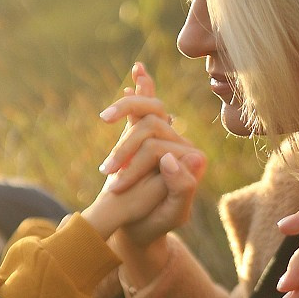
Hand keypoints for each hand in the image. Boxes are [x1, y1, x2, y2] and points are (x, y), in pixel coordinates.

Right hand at [96, 62, 203, 286]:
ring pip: (149, 109)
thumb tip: (171, 156)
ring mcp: (166, 137)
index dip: (135, 164)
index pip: (161, 147)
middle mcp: (183, 144)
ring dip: (125, 112)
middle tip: (106, 173)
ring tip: (105, 118)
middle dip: (125, 148)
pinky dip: (143, 86)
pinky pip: (148, 105)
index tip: (116, 186)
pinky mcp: (148, 134)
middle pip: (153, 125)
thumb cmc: (155, 226)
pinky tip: (138, 70)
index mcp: (193, 162)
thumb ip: (181, 187)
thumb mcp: (172, 215)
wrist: (137, 227)